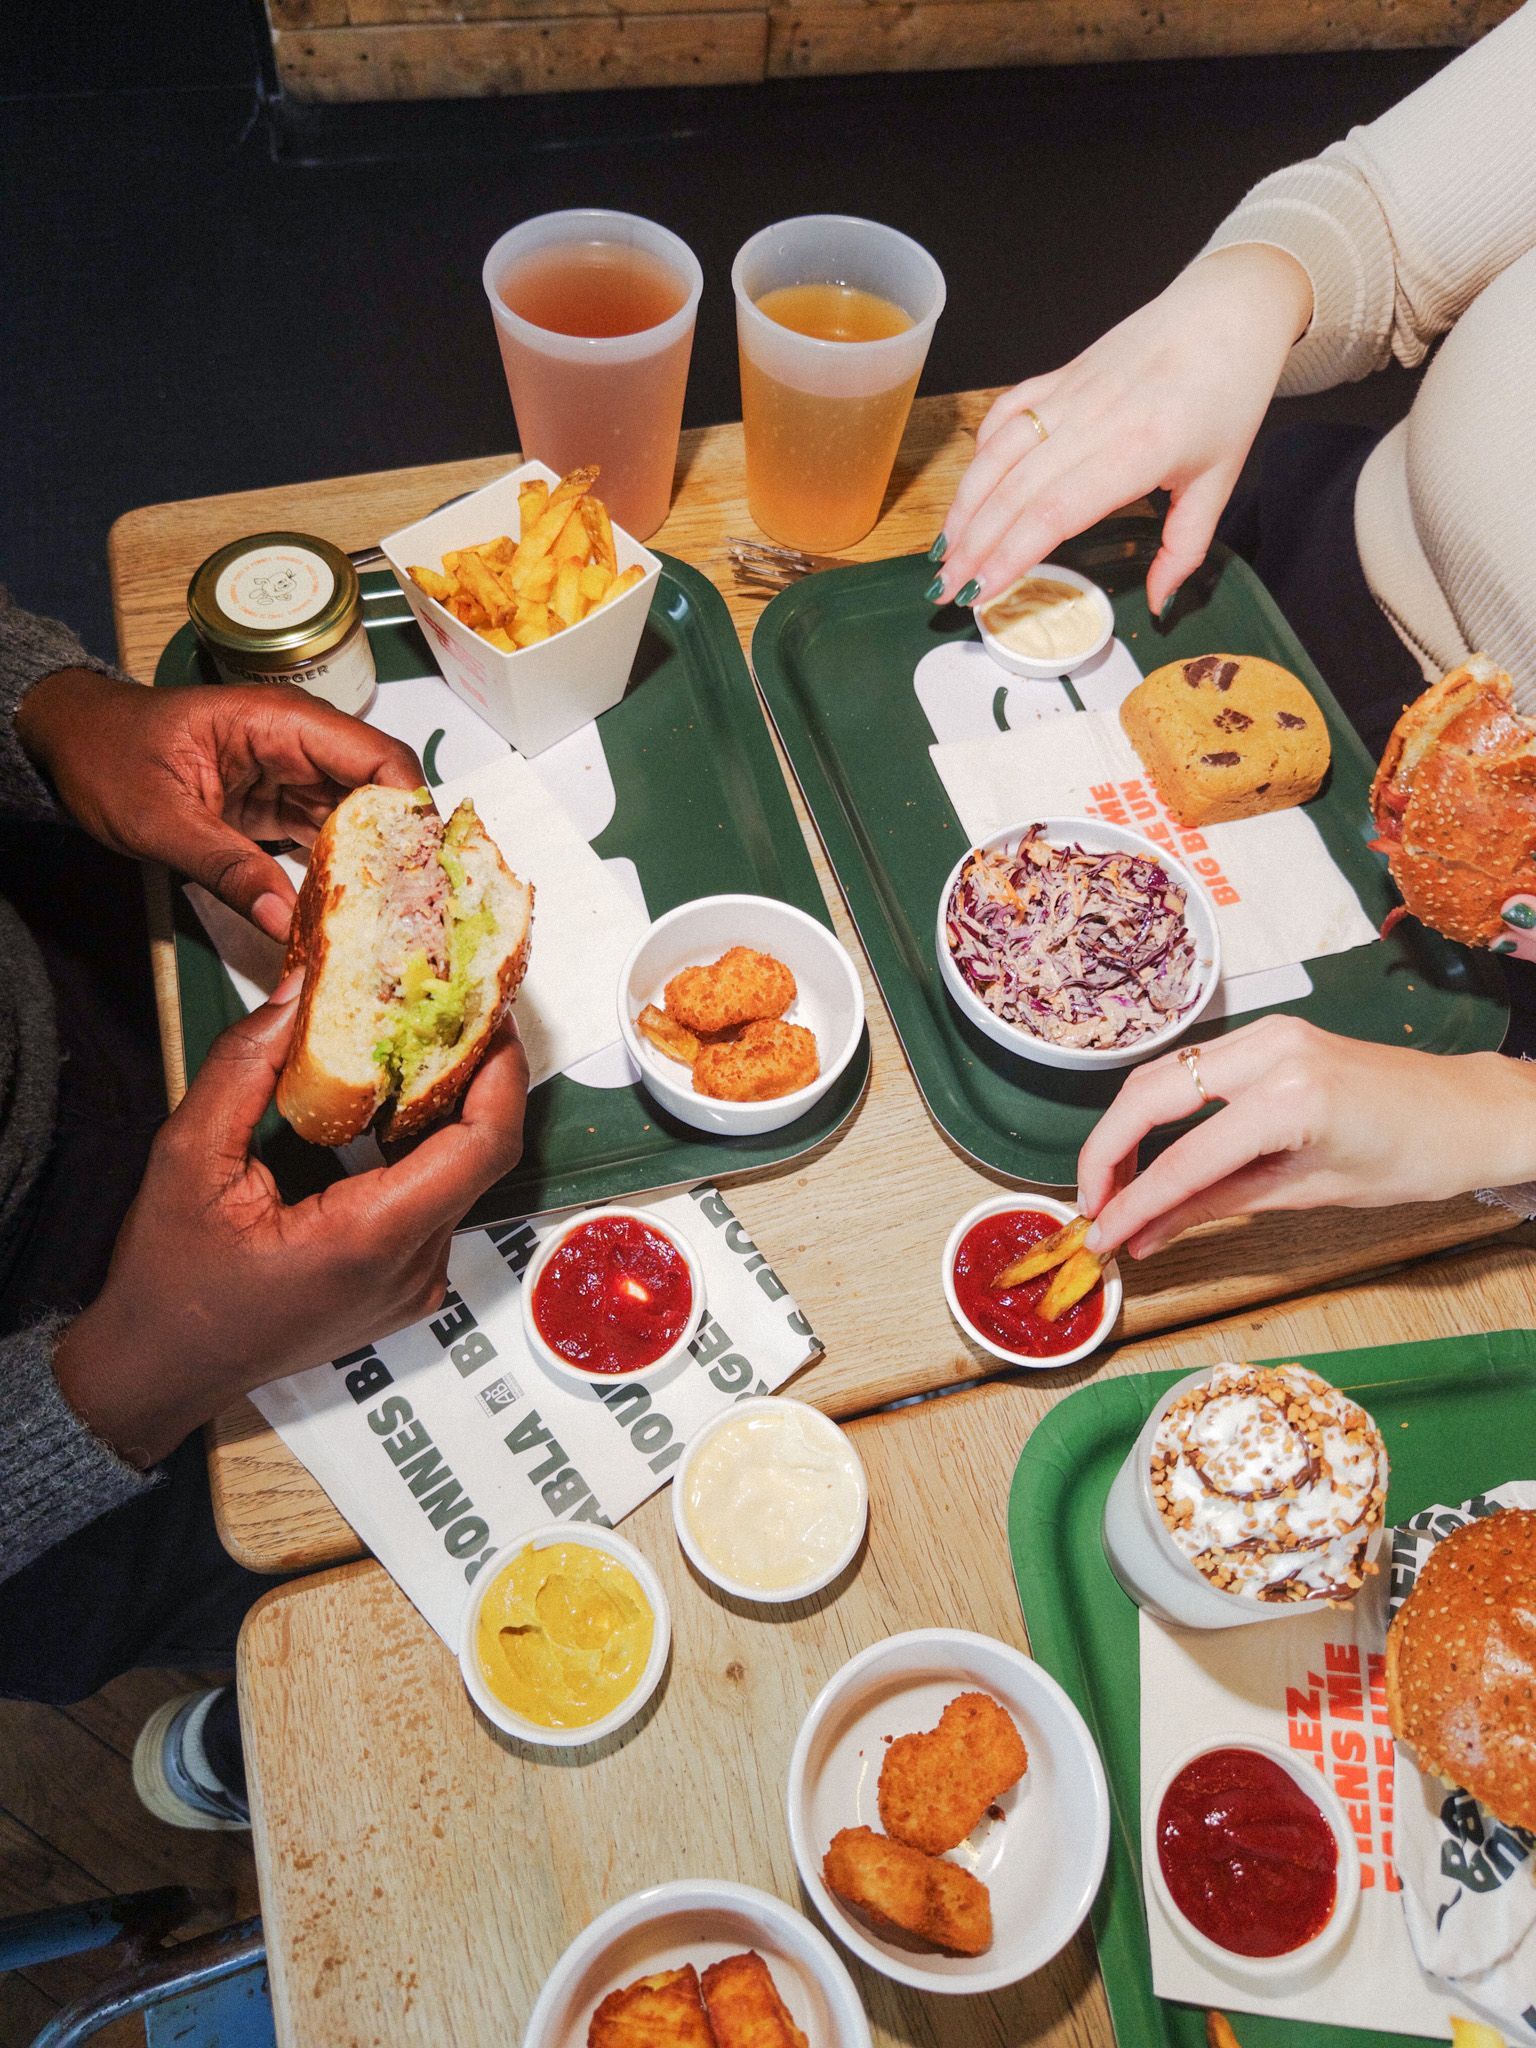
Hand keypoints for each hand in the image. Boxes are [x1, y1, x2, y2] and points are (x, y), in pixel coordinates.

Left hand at [16, 669, 421, 939]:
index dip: (410, 809)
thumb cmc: (106, 755)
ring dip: (375, 866)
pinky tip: (349, 911)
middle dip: (402, 847)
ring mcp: (293, 775)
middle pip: (380, 793)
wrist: (69, 743)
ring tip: (391, 919)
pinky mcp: (280, 805)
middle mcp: (299, 744)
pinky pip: (328, 837)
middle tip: (416, 910)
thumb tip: (286, 920)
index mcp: (278, 722)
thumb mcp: (159, 819)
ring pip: (361, 820)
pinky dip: (341, 873)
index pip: (375, 757)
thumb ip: (226, 868)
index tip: (423, 868)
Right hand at [52, 978, 529, 1467]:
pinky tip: (393, 1106)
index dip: (503, 1072)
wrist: (159, 1370)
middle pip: (482, 1156)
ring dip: (452, 1110)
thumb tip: (297, 991)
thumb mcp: (188, 1160)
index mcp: (372, 1238)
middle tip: (451, 1007)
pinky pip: (438, 1204)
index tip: (490, 1014)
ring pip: (462, 1178)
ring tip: (422, 1041)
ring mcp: (416, 1283)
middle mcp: (413, 1267)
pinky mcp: (406, 1285)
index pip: (484, 1147)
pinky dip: (428, 1150)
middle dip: (478, 1075)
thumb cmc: (168, 1281)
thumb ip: (242, 1067)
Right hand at [931, 245, 1313, 613]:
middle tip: (944, 589)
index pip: (1051, 513)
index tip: (981, 592)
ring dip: (964, 505)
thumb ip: (1185, 549)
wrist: (1230, 309)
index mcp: (1136, 451)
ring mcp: (1070, 394)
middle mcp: (1092, 420)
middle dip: (971, 545)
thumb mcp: (1220, 481)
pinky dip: (981, 453)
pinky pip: (1007, 415)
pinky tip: (971, 489)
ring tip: (944, 550)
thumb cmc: (1230, 391)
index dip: (1008, 556)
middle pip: (1012, 491)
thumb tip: (1159, 605)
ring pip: (997, 454)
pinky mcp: (1059, 375)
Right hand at [1077, 1016, 1535, 1260]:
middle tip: (1091, 1208)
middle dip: (1106, 1154)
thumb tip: (1145, 1235)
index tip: (1099, 1238)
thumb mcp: (1310, 1192)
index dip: (1131, 1203)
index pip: (1184, 1159)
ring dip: (1124, 1129)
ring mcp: (1268, 1034)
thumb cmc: (1414, 1158)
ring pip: (1160, 1075)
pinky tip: (1151, 1151)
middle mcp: (1271, 1051)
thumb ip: (1216, 1206)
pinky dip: (1159, 1110)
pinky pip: (1191, 1069)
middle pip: (1148, 1097)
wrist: (1472, 1112)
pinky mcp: (1269, 1034)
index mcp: (1291, 1098)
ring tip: (1112, 1185)